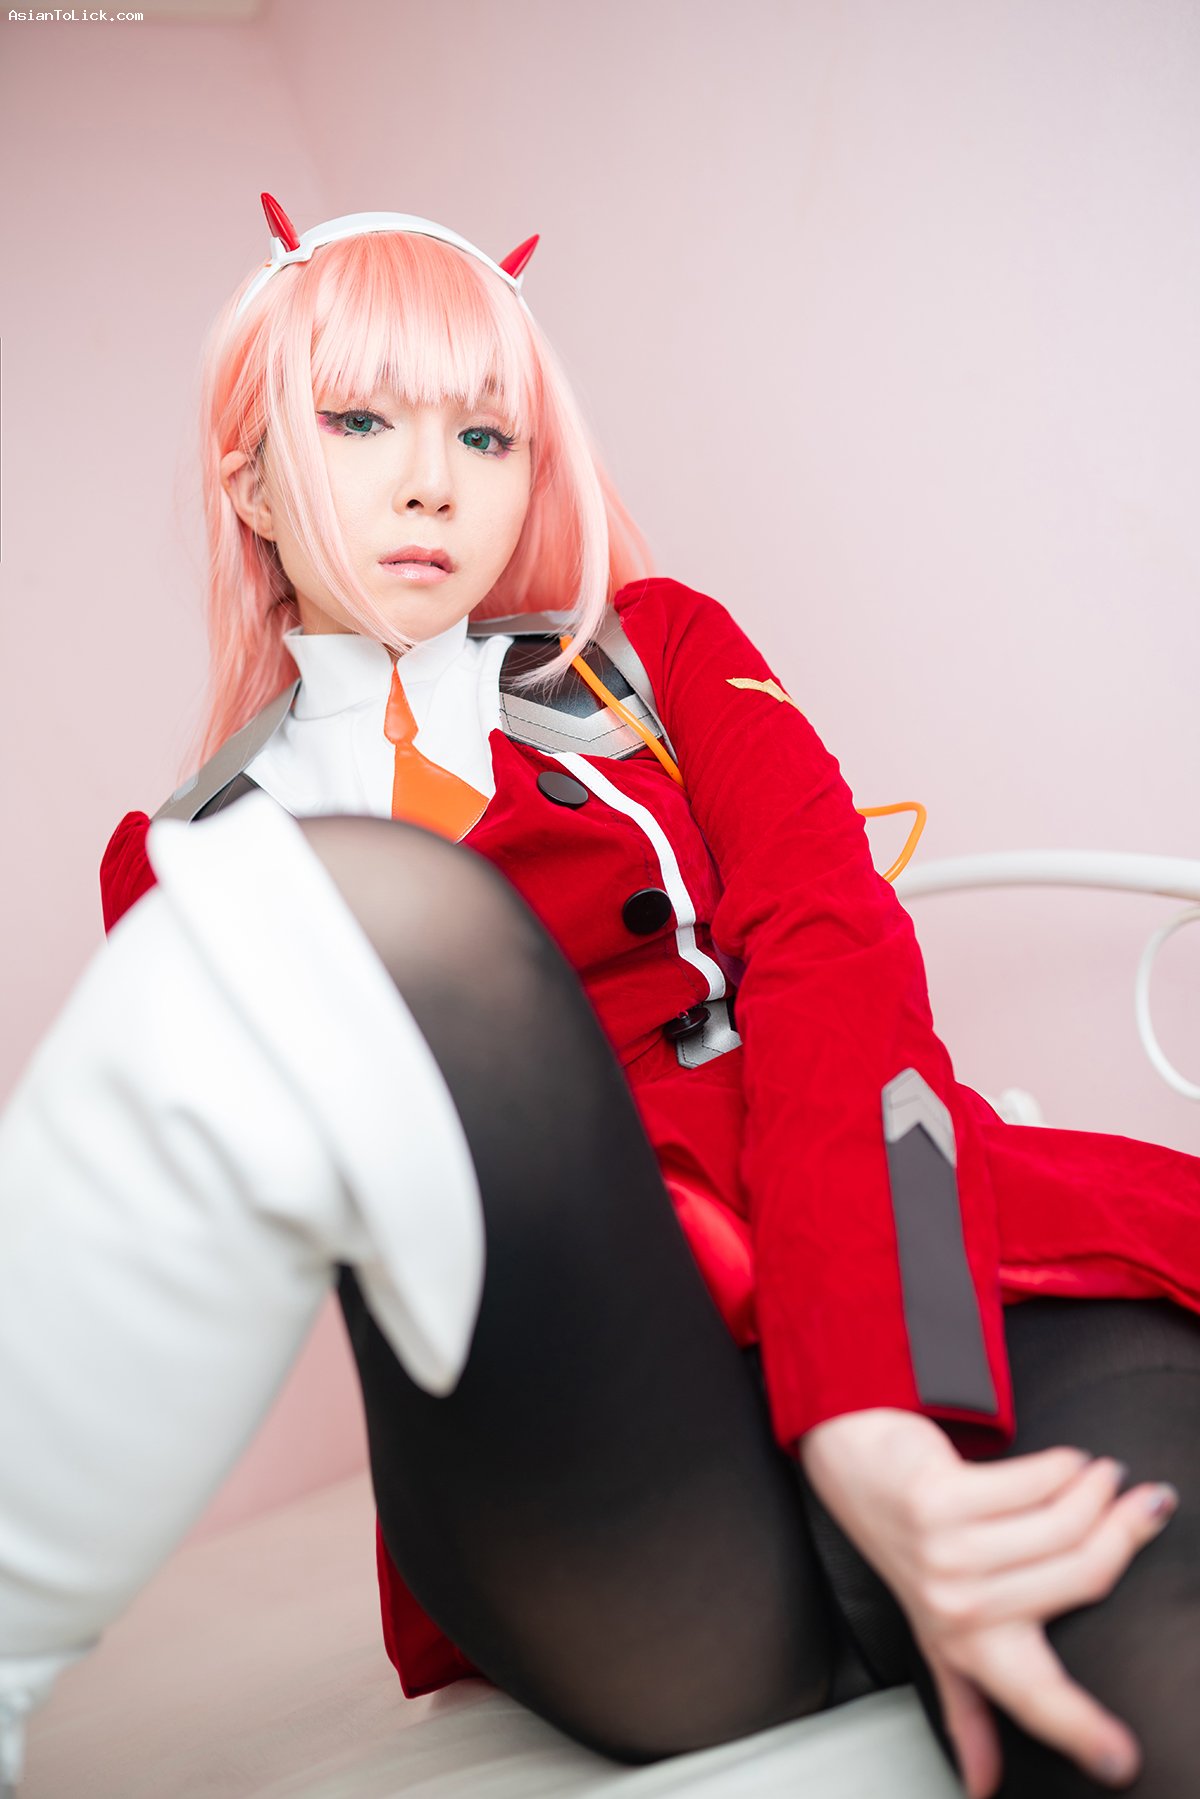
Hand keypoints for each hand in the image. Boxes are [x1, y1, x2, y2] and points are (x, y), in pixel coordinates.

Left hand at [797, 1407, 1177, 1796]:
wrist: (853, 1468)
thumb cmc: (911, 1550)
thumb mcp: (938, 1636)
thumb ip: (967, 1709)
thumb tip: (983, 1786)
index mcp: (971, 1651)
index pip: (1036, 1702)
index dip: (1083, 1733)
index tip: (1122, 1763)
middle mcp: (959, 1611)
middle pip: (1084, 1575)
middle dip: (1127, 1530)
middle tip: (1145, 1504)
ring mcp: (947, 1556)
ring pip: (1065, 1522)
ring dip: (1097, 1488)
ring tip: (1103, 1475)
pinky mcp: (941, 1501)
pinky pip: (1037, 1481)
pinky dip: (1064, 1465)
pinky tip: (1068, 1462)